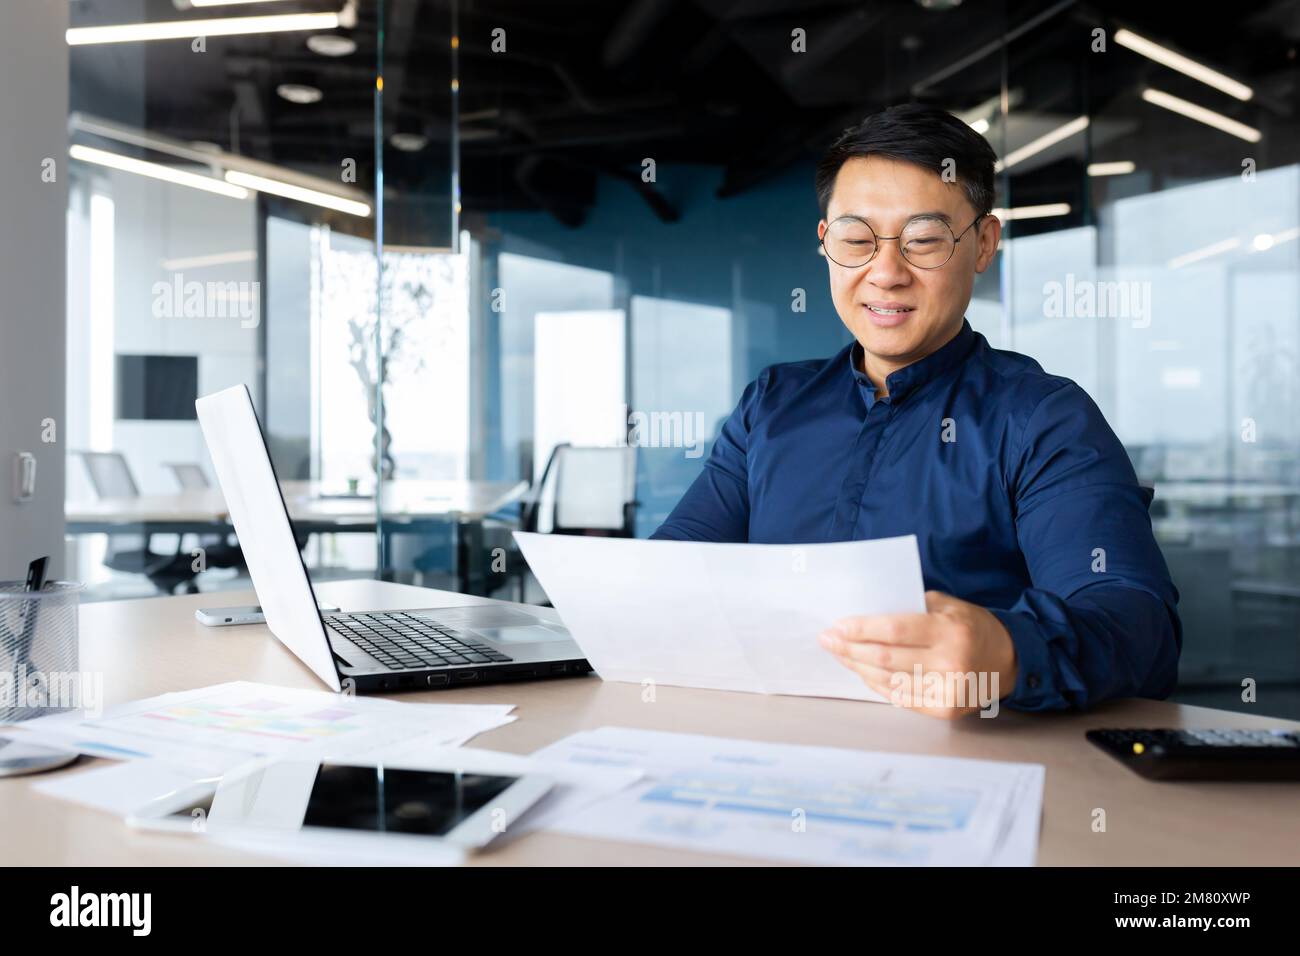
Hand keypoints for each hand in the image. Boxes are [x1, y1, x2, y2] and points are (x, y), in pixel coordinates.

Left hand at [817, 591, 1017, 718]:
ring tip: (839, 654)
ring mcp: (948, 690)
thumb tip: (867, 610)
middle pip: (885, 658)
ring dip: (857, 667)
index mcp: (950, 631)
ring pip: (888, 680)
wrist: (1009, 660)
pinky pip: (900, 697)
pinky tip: (861, 672)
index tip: (837, 626)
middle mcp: (950, 663)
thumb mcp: (948, 605)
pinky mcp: (945, 710)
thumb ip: (911, 606)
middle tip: (827, 640)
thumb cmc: (972, 626)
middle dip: (849, 648)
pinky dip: (876, 684)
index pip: (895, 631)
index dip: (861, 629)